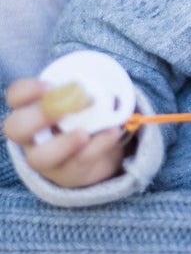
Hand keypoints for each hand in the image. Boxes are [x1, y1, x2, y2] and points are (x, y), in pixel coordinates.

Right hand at [3, 77, 123, 187]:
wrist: (98, 149)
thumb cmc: (85, 114)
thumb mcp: (85, 98)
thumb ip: (88, 89)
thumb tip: (107, 81)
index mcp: (32, 108)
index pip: (16, 95)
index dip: (27, 91)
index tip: (50, 86)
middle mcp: (31, 134)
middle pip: (16, 128)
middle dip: (40, 116)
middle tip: (67, 106)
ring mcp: (46, 157)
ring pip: (40, 157)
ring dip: (64, 143)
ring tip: (85, 133)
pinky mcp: (67, 172)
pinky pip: (77, 163)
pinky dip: (97, 146)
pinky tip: (112, 133)